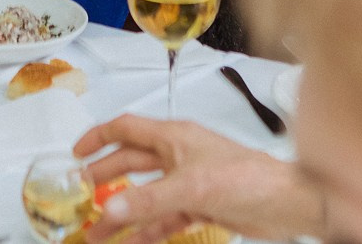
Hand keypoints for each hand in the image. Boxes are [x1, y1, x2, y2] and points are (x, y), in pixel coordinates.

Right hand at [74, 116, 320, 243]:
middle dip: (103, 180)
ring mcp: (188, 182)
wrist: (285, 204)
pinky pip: (162, 219)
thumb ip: (147, 200)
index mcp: (173, 136)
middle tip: (79, 199)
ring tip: (96, 233)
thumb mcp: (190, 187)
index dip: (98, 138)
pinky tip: (129, 243)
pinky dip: (145, 231)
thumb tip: (107, 210)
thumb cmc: (246, 178)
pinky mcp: (199, 206)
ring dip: (120, 214)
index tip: (75, 154)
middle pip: (130, 164)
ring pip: (144, 196)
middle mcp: (178, 155)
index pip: (126, 129)